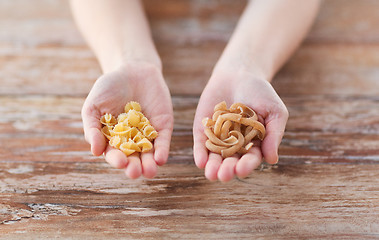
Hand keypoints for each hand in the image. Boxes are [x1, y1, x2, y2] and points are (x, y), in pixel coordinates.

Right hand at [81, 63, 172, 178]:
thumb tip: (95, 152)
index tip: (120, 162)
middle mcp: (131, 141)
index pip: (115, 154)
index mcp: (113, 140)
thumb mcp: (93, 106)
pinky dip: (162, 150)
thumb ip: (92, 128)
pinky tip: (161, 159)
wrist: (132, 70)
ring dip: (150, 164)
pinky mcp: (163, 127)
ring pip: (149, 154)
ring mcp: (148, 135)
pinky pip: (163, 141)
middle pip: (133, 158)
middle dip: (134, 167)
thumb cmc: (108, 89)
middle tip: (134, 172)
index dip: (117, 160)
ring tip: (149, 171)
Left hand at [193, 70, 287, 181]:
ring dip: (212, 167)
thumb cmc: (261, 93)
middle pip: (231, 161)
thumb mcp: (274, 111)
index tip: (242, 169)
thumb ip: (273, 134)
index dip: (247, 165)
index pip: (251, 158)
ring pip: (214, 157)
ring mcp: (217, 139)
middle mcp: (235, 146)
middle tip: (224, 175)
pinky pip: (200, 144)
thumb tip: (272, 160)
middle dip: (228, 169)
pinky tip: (200, 162)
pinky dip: (200, 153)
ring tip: (211, 174)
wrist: (239, 74)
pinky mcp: (203, 131)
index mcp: (254, 144)